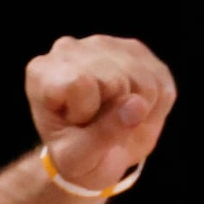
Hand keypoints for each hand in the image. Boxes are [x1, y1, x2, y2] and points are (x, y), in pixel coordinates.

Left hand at [25, 34, 173, 190]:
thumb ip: (103, 135)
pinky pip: (161, 81)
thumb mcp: (79, 158)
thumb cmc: (77, 157)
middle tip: (96, 123)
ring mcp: (104, 44)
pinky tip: (131, 109)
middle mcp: (69, 49)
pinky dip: (154, 105)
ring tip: (114, 118)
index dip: (86, 112)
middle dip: (114, 112)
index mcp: (41, 72)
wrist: (95, 155)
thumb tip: (137, 104)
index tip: (75, 123)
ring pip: (144, 81)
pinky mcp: (135, 50)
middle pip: (117, 82)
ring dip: (137, 111)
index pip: (81, 83)